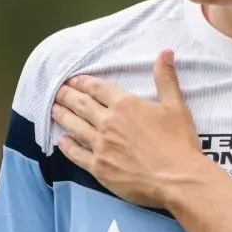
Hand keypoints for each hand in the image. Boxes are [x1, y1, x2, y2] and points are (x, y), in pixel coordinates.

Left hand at [51, 50, 206, 207]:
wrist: (177, 179)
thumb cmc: (179, 142)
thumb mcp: (176, 105)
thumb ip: (166, 78)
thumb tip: (165, 52)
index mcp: (125, 104)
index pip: (97, 88)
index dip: (83, 82)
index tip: (72, 79)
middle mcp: (108, 122)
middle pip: (81, 105)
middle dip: (67, 95)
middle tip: (56, 91)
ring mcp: (101, 146)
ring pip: (75, 127)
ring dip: (62, 116)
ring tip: (52, 109)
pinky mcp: (99, 168)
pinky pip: (77, 155)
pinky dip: (67, 146)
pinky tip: (60, 141)